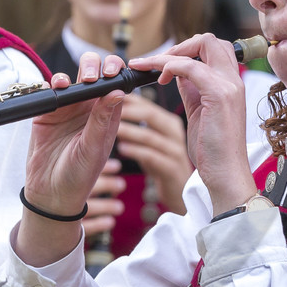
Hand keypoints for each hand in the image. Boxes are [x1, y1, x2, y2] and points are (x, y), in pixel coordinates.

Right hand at [15, 53, 127, 267]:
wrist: (50, 194)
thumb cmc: (79, 176)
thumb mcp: (94, 148)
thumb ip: (103, 119)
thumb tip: (118, 91)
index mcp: (107, 116)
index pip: (115, 84)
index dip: (116, 72)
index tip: (114, 71)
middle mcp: (87, 109)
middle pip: (92, 74)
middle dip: (92, 67)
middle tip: (91, 77)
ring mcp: (66, 110)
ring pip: (69, 79)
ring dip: (69, 75)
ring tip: (67, 84)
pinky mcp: (46, 114)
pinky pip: (47, 91)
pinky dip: (48, 85)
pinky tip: (52, 89)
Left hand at [116, 95, 191, 215]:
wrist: (179, 193)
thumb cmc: (162, 164)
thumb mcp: (152, 142)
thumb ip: (139, 126)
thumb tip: (116, 109)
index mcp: (169, 123)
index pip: (148, 104)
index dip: (129, 98)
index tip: (108, 94)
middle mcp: (175, 133)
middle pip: (151, 115)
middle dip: (128, 110)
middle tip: (106, 107)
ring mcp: (175, 150)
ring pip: (150, 136)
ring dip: (128, 131)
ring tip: (110, 128)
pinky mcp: (172, 168)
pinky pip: (151, 156)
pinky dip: (135, 151)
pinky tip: (121, 149)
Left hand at [130, 33, 254, 216]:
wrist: (225, 174)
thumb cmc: (212, 149)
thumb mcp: (200, 111)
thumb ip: (192, 89)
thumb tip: (177, 72)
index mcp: (231, 84)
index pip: (214, 48)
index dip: (188, 49)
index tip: (164, 64)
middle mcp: (234, 80)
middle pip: (210, 40)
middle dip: (180, 45)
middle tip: (157, 62)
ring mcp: (229, 86)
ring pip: (201, 46)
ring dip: (168, 55)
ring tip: (148, 68)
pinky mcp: (220, 95)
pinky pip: (191, 67)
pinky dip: (171, 67)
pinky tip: (160, 80)